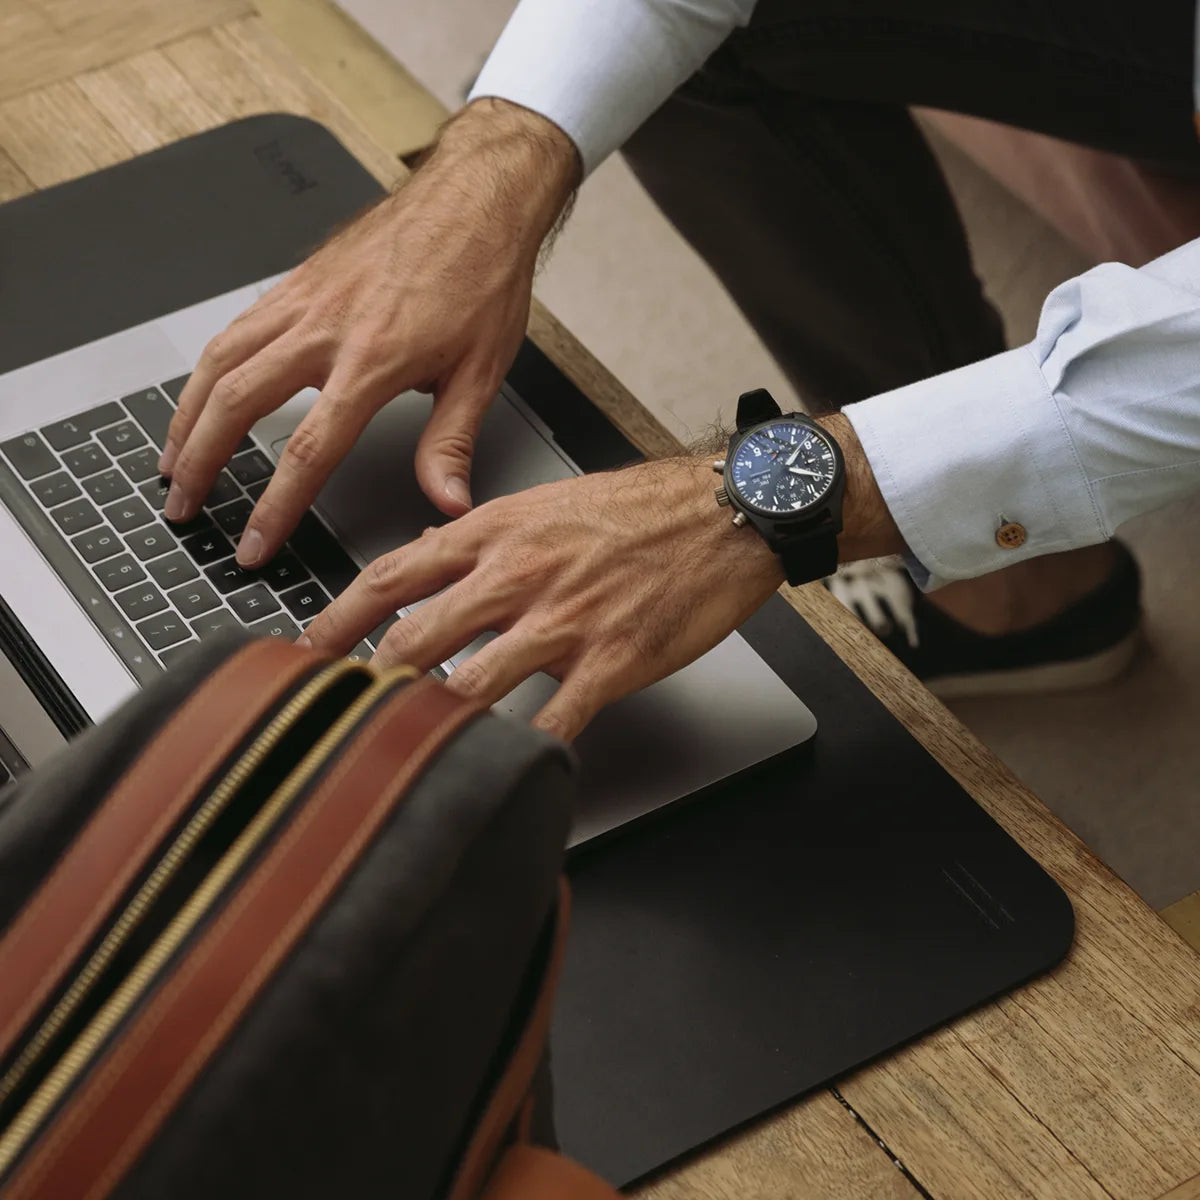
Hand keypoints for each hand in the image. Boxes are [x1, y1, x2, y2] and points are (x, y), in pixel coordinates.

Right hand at [158, 99, 579, 567]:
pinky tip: (204, 392)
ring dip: (188, 415)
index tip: (253, 543)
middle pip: (238, 402)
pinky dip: (209, 367)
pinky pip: (236, 327)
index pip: (308, 450)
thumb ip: (451, 443)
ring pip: (221, 359)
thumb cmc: (483, 275)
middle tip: (183, 505)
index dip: (274, 506)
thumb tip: (446, 502)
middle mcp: (326, 327)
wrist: (477, 196)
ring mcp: (305, 298)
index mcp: (373, 360)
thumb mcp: (482, 372)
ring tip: (172, 459)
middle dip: (202, 462)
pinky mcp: (299, 278)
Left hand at [299, 459, 785, 739]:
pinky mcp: (610, 662)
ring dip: (432, 721)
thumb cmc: (641, 507)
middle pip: (414, 636)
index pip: (393, 574)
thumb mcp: (543, 503)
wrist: (724, 511)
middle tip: (337, 713)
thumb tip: (427, 555)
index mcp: (497, 533)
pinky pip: (555, 721)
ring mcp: (563, 622)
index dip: (338, 615)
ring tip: (404, 749)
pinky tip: (505, 770)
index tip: (307, 646)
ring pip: (471, 684)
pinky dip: (525, 752)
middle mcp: (518, 576)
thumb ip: (481, 537)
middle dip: (367, 682)